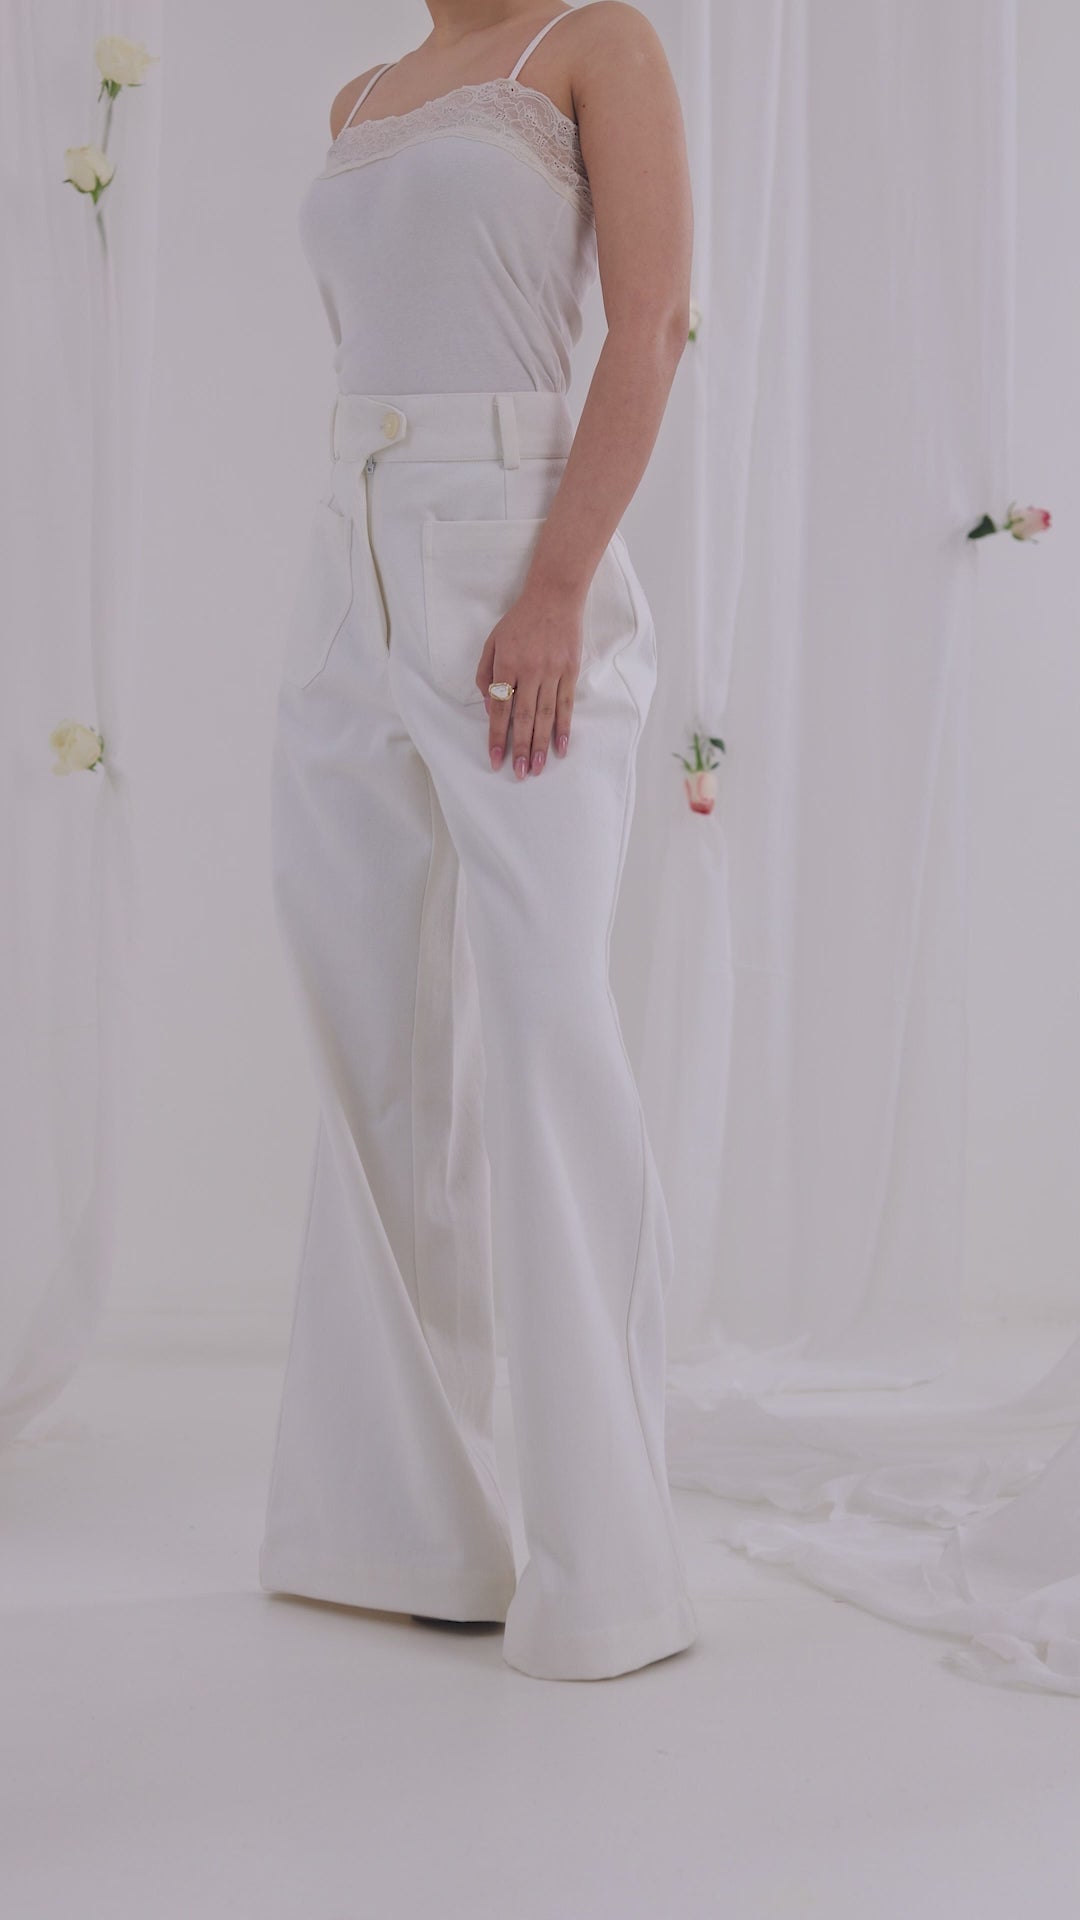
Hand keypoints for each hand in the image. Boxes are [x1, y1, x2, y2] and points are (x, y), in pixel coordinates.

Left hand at [476, 580, 585, 776]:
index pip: (500, 709)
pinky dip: (564, 728)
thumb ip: (486, 674)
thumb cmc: (519, 621)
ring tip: (537, 769)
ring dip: (541, 745)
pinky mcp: (570, 671)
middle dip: (520, 748)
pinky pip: (566, 705)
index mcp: (507, 664)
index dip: (497, 737)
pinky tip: (561, 747)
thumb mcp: (493, 642)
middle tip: (518, 774)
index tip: (495, 760)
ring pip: (545, 715)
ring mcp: (552, 672)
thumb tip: (491, 709)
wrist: (554, 596)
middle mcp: (530, 670)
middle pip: (523, 717)